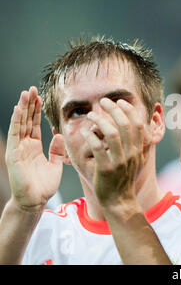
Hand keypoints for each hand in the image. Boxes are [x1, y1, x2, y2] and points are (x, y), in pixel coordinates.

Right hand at [5, 86, 63, 211]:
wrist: (35, 201)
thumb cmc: (44, 185)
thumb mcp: (55, 164)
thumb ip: (57, 150)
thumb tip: (58, 135)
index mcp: (34, 147)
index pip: (34, 124)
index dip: (37, 111)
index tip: (40, 97)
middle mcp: (24, 145)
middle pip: (26, 120)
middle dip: (29, 104)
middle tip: (32, 89)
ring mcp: (18, 149)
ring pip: (20, 124)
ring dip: (23, 108)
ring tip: (25, 93)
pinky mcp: (14, 154)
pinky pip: (16, 135)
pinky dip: (17, 121)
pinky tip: (19, 109)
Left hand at [80, 98, 147, 207]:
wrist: (119, 200)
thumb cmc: (126, 176)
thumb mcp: (140, 159)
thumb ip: (143, 142)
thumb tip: (142, 122)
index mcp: (141, 149)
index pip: (138, 123)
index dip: (129, 109)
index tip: (119, 101)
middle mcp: (132, 153)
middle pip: (125, 124)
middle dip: (114, 108)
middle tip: (104, 101)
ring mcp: (120, 161)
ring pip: (111, 133)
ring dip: (100, 120)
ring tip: (92, 115)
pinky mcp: (106, 169)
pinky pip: (97, 147)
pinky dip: (90, 135)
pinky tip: (86, 131)